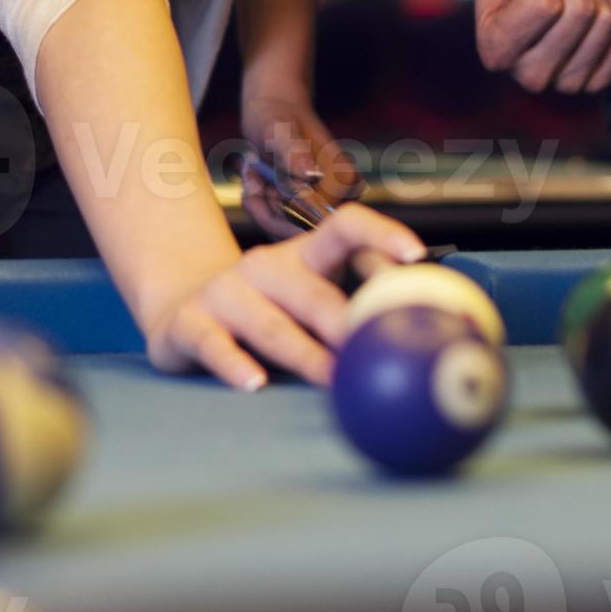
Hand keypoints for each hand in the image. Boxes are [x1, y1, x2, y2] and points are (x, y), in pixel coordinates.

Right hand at [143, 203, 422, 390]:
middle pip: (312, 290)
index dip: (381, 234)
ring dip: (304, 353)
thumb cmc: (265, 314)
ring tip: (332, 378)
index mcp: (302, 256)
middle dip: (346, 319)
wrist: (178, 309)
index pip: (345, 228)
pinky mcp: (191, 323)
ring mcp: (226, 293)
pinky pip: (214, 345)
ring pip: (269, 324)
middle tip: (376, 347)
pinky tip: (254, 383)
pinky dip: (234, 364)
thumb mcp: (306, 302)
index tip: (415, 256)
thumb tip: (431, 337)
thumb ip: (354, 310)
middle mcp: (265, 266)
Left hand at [238, 81, 360, 240]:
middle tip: (249, 182)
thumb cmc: (275, 114)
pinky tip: (256, 184)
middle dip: (266, 213)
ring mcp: (327, 205)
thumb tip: (310, 175)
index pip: (310, 223)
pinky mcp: (311, 208)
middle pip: (298, 233)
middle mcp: (342, 198)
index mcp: (342, 181)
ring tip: (252, 178)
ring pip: (287, 233)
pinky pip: (283, 226)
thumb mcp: (278, 129)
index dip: (276, 216)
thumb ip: (293, 151)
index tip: (253, 188)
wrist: (274, 109)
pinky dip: (264, 209)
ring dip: (262, 209)